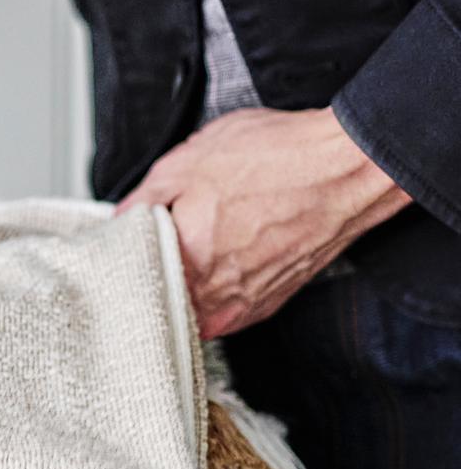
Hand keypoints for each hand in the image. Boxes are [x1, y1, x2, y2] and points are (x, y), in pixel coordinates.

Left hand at [116, 106, 409, 337]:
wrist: (349, 169)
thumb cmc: (278, 160)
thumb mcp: (187, 161)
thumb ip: (142, 199)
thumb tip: (119, 219)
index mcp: (182, 263)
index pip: (127, 276)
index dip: (121, 253)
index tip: (122, 240)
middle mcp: (210, 298)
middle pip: (156, 297)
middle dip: (150, 270)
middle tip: (157, 239)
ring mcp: (239, 308)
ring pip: (187, 307)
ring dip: (182, 281)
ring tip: (196, 245)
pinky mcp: (263, 308)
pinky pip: (220, 308)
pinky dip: (213, 288)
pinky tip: (220, 259)